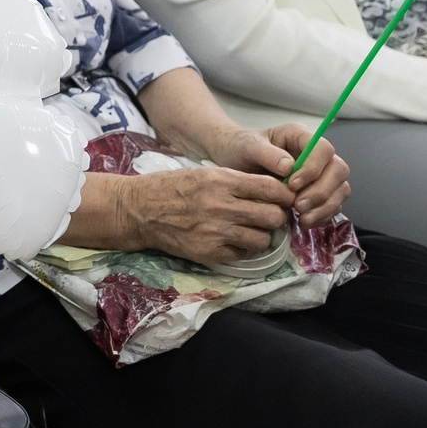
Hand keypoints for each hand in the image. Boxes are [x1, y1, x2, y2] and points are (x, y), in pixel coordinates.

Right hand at [114, 165, 291, 265]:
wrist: (141, 209)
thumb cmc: (175, 187)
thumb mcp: (207, 173)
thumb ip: (238, 182)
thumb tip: (274, 191)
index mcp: (223, 181)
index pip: (272, 189)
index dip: (285, 195)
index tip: (284, 199)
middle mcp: (223, 207)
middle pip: (273, 217)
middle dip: (276, 217)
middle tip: (269, 216)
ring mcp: (217, 232)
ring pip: (263, 239)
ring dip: (261, 235)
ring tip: (250, 230)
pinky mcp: (210, 253)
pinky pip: (243, 254)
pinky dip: (242, 249)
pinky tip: (231, 240)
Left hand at [205, 125, 349, 227]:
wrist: (237, 161)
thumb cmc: (243, 149)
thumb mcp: (249, 146)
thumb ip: (267, 153)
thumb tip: (288, 167)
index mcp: (301, 137)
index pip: (323, 149)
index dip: (314, 169)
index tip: (292, 185)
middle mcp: (317, 155)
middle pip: (338, 170)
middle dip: (321, 192)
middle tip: (298, 206)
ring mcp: (321, 174)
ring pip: (340, 189)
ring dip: (324, 207)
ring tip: (302, 219)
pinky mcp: (319, 193)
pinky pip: (333, 205)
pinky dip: (323, 216)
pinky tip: (305, 222)